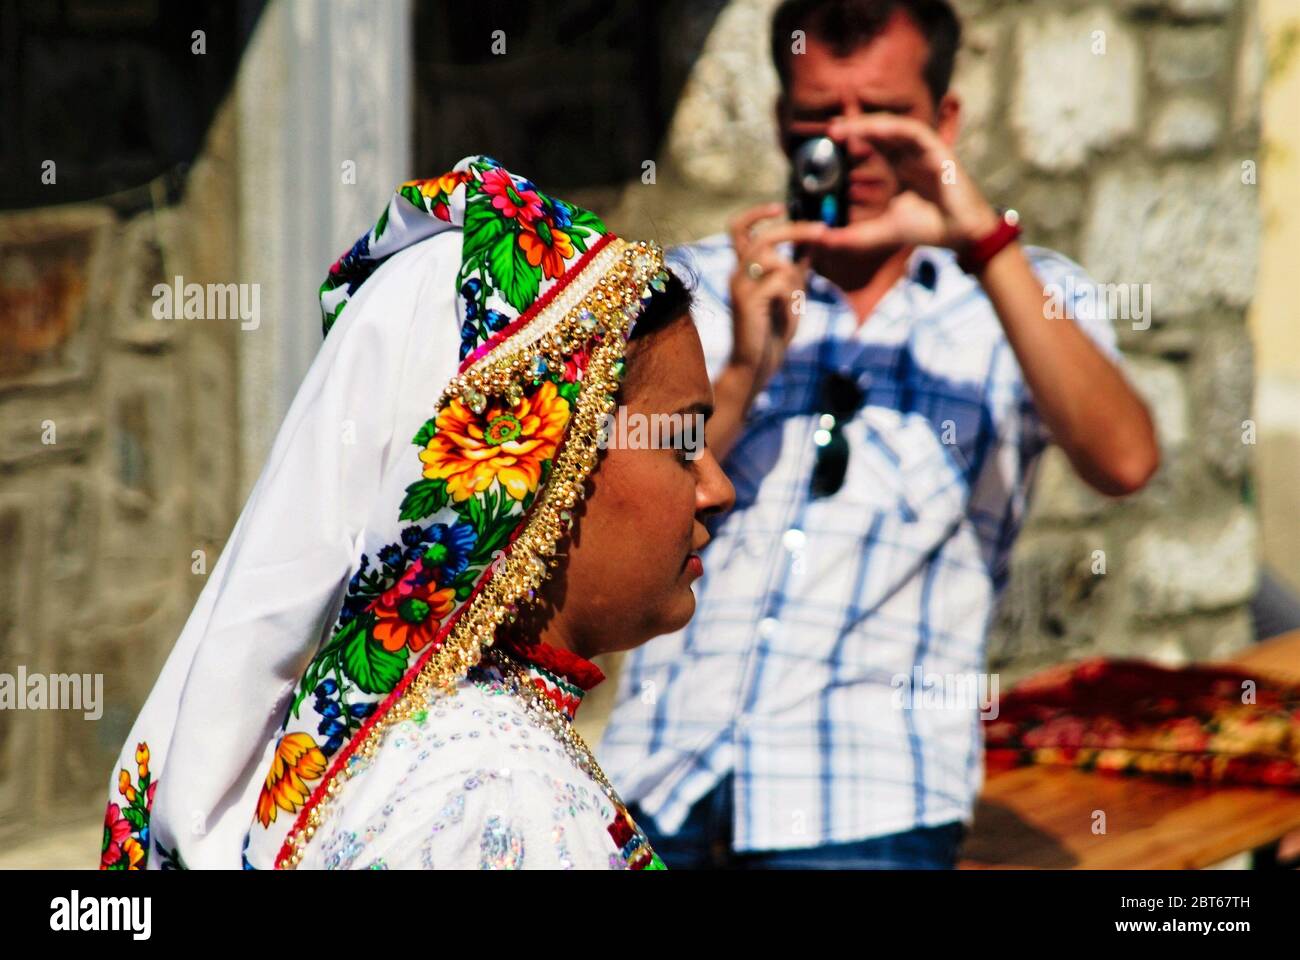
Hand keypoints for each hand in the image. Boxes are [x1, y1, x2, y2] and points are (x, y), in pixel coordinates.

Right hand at [727, 202, 824, 388]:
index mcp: (744, 269)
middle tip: (822, 230)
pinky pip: (781, 284)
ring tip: (794, 304)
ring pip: (778, 261)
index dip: (758, 213)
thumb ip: (798, 267)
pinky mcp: (748, 301)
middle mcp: (737, 273)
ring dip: (796, 280)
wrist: (758, 365)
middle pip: (764, 235)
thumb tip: (814, 241)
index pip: (739, 229)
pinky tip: (786, 315)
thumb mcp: (792, 293)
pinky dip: (792, 299)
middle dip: (796, 230)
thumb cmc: (772, 331)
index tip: (781, 207)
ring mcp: (740, 286)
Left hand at [814, 113, 1000, 254]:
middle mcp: (910, 155)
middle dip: (855, 126)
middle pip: (880, 131)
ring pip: (894, 127)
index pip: (872, 144)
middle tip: (830, 128)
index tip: (829, 138)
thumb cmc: (924, 230)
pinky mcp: (939, 150)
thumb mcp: (875, 234)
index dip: (852, 138)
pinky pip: (914, 131)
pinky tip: (872, 129)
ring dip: (869, 124)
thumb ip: (846, 237)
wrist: (957, 236)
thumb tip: (815, 237)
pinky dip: (893, 128)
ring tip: (845, 127)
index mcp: (898, 168)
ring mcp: (925, 151)